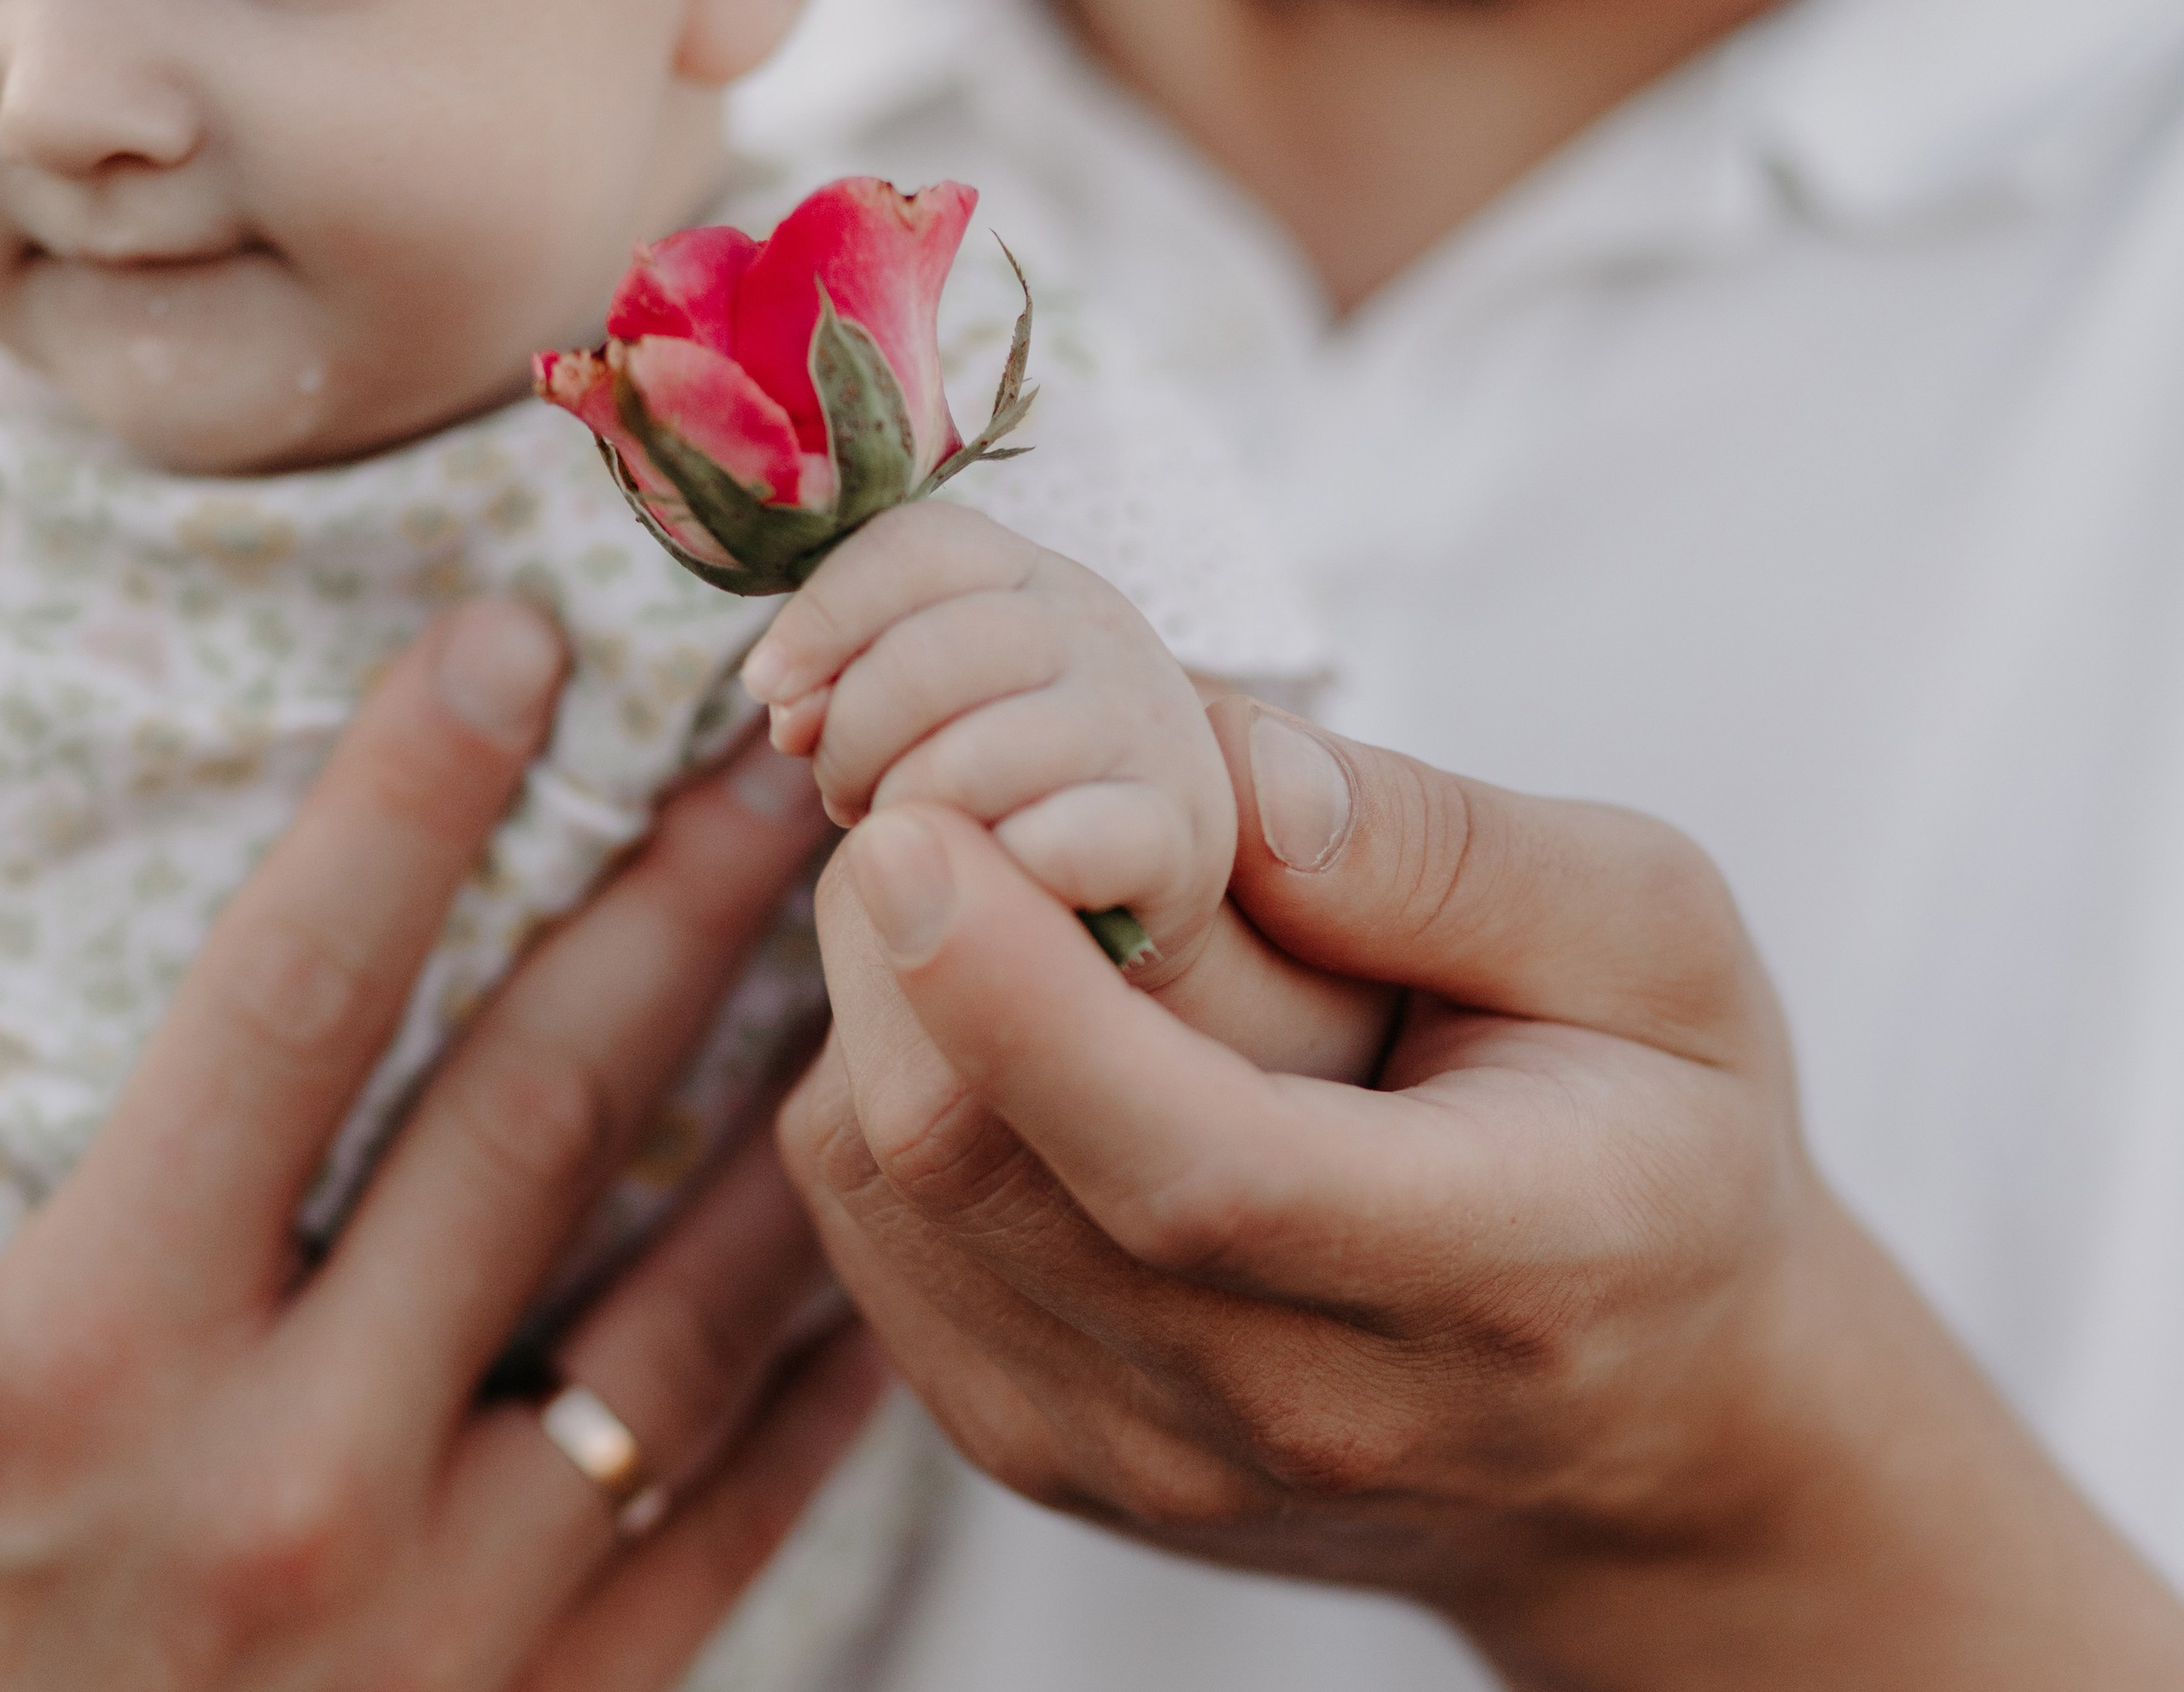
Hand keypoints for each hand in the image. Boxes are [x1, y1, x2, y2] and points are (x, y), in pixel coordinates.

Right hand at [0, 601, 883, 1690]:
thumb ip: (37, 1123)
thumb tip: (126, 936)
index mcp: (68, 1362)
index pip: (283, 1003)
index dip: (404, 799)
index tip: (513, 639)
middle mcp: (271, 1483)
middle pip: (530, 1114)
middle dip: (667, 909)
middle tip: (784, 761)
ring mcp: (436, 1619)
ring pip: (684, 1306)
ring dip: (797, 1107)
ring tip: (892, 948)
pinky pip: (737, 1502)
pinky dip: (823, 1353)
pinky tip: (891, 1221)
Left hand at [742, 502, 1234, 984]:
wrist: (1140, 882)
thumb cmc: (1003, 782)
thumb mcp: (924, 709)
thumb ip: (846, 683)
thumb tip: (786, 707)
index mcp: (1029, 578)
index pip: (918, 545)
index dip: (825, 613)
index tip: (768, 690)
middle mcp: (1100, 629)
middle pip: (932, 655)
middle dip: (854, 739)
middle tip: (842, 797)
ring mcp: (1145, 726)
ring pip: (976, 759)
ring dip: (911, 819)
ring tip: (912, 845)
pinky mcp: (1177, 830)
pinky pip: (1051, 846)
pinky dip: (995, 871)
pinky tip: (993, 877)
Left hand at [778, 697, 2183, 1689]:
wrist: (1648, 1434)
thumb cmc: (1662, 1149)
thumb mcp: (1658, 949)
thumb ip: (1454, 857)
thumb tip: (1225, 774)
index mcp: (1488, 1274)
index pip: (1203, 1174)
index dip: (1028, 1005)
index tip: (909, 835)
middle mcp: (1294, 1407)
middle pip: (986, 1177)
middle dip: (905, 951)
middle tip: (940, 795)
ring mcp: (1146, 1456)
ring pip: (892, 1204)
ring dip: (882, 1009)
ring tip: (992, 899)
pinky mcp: (1047, 1449)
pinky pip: (877, 1245)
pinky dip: (883, 1092)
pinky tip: (986, 1018)